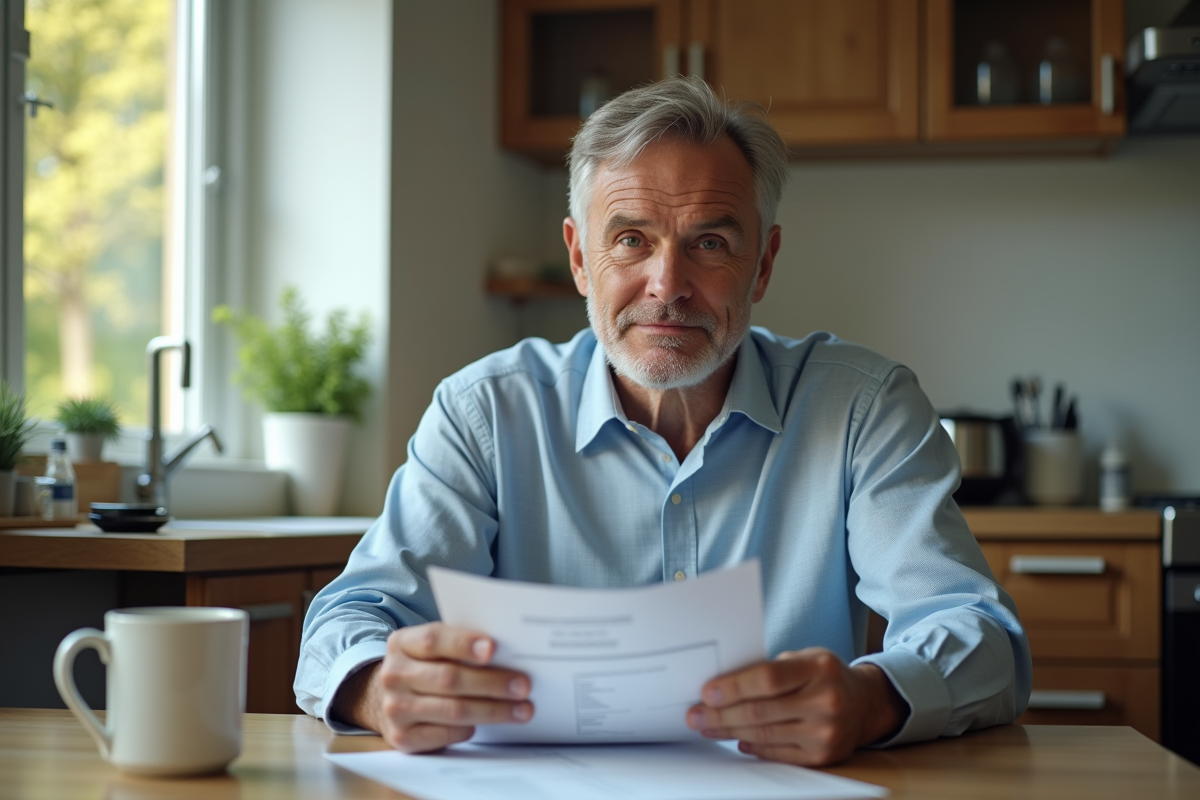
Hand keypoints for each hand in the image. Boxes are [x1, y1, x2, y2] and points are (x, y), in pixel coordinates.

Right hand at [332, 622, 533, 752]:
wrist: (383, 697)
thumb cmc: (424, 665)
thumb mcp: (432, 647)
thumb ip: (459, 644)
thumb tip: (507, 652)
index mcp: (401, 643)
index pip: (433, 639)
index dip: (463, 643)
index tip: (493, 648)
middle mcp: (394, 675)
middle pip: (449, 678)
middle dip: (492, 683)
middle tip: (523, 686)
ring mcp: (395, 708)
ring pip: (453, 710)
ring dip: (493, 710)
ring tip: (521, 709)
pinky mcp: (401, 737)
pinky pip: (445, 734)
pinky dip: (469, 729)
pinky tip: (485, 725)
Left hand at [684, 647, 906, 765]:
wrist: (865, 704)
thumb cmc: (824, 675)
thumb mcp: (805, 658)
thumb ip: (770, 669)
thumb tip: (722, 684)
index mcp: (818, 669)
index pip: (768, 678)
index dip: (734, 687)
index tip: (706, 692)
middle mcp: (826, 701)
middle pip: (761, 711)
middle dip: (721, 714)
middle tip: (695, 715)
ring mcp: (826, 732)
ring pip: (765, 734)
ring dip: (729, 731)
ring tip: (707, 727)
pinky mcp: (822, 757)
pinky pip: (778, 753)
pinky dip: (753, 746)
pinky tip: (736, 740)